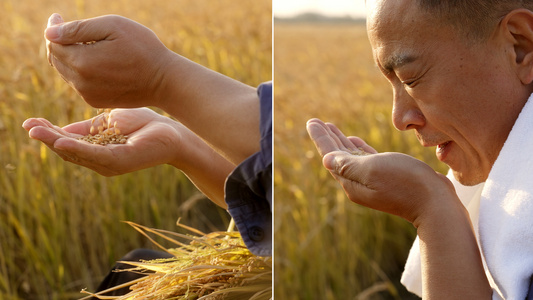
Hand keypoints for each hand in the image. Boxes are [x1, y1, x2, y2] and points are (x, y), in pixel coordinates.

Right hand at [23, 108, 186, 175]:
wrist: (174, 132)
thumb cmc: (145, 125)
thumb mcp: (110, 122)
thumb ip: (88, 127)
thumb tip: (61, 128)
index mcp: (97, 149)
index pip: (67, 143)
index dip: (48, 133)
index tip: (29, 122)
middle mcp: (100, 160)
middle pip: (67, 151)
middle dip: (47, 139)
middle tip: (28, 126)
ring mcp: (110, 163)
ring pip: (77, 154)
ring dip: (55, 143)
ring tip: (36, 132)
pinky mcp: (121, 161)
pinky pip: (95, 155)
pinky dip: (78, 148)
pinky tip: (62, 140)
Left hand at [45, 13, 171, 107]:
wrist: (164, 81)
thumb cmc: (143, 48)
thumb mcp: (112, 27)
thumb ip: (78, 29)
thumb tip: (49, 33)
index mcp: (82, 62)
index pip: (52, 43)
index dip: (53, 28)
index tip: (59, 17)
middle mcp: (80, 82)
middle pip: (56, 59)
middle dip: (59, 43)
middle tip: (69, 29)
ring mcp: (87, 95)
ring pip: (66, 72)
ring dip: (70, 57)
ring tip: (87, 45)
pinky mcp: (95, 101)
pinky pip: (78, 83)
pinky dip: (81, 71)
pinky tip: (97, 62)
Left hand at [306, 118, 455, 224]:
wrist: (436, 203)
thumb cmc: (405, 183)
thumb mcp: (372, 170)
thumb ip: (348, 165)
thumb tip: (326, 160)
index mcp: (351, 182)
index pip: (330, 155)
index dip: (321, 137)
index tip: (311, 121)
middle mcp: (359, 183)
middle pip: (337, 156)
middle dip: (327, 138)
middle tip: (315, 122)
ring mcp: (372, 182)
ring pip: (350, 157)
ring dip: (340, 141)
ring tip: (330, 127)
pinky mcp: (387, 178)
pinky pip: (365, 160)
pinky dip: (357, 149)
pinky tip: (354, 140)